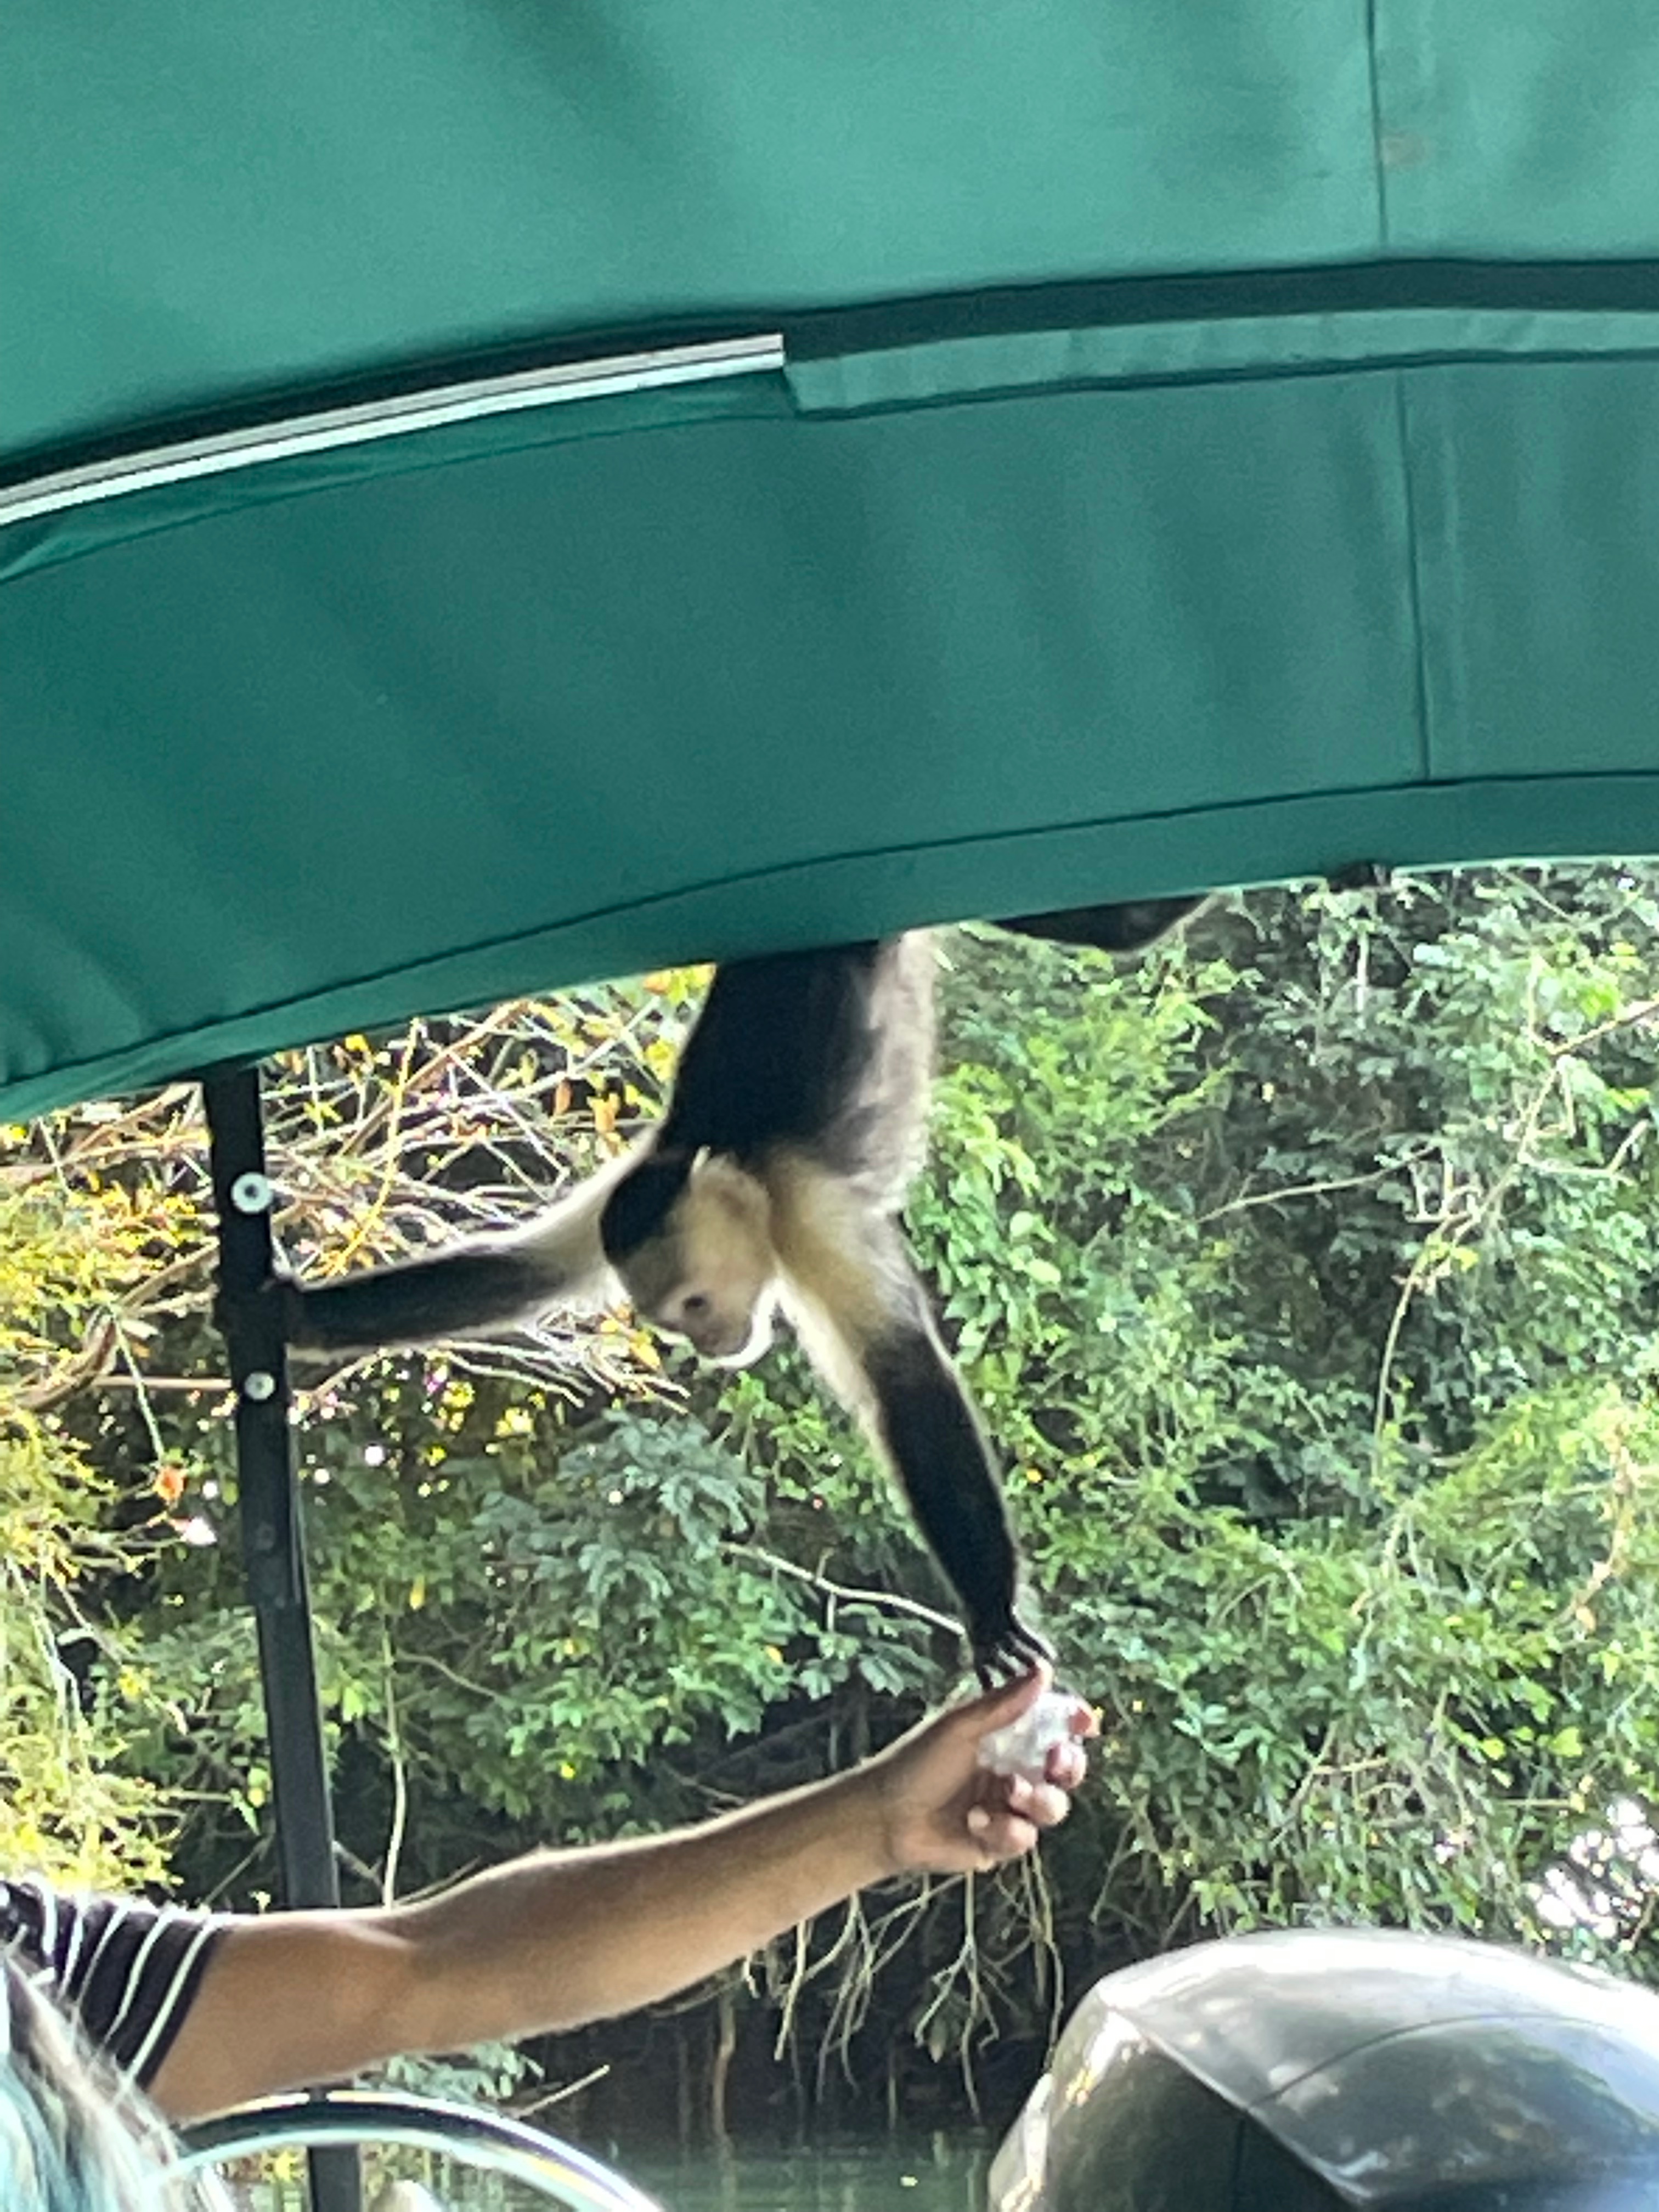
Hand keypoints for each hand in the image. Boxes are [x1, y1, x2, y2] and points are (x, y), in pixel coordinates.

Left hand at [865, 1663, 1095, 1875]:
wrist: (886, 1819)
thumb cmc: (915, 1764)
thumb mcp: (959, 1728)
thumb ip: (1003, 1704)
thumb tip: (1044, 1669)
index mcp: (1004, 1736)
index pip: (1052, 1726)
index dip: (1074, 1723)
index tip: (1084, 1722)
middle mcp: (1013, 1769)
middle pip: (1066, 1769)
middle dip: (1069, 1765)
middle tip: (1055, 1762)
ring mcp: (1009, 1808)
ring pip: (1054, 1806)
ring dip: (1037, 1799)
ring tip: (1008, 1792)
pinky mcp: (1001, 1842)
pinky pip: (1026, 1837)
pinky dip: (1004, 1829)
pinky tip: (974, 1822)